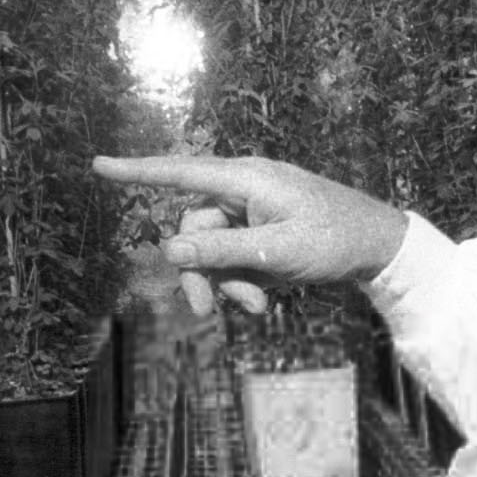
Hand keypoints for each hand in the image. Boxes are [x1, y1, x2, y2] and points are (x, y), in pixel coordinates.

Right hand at [91, 154, 406, 315]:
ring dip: (227, 282)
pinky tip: (266, 299)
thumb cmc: (333, 239)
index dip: (136, 171)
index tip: (97, 165)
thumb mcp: (276, 252)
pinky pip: (233, 256)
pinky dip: (242, 279)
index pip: (180, 171)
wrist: (379, 246)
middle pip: (193, 230)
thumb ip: (221, 252)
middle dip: (200, 272)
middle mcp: (243, 188)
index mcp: (245, 178)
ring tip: (257, 308)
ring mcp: (252, 210)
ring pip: (212, 250)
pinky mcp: (261, 231)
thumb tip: (169, 251)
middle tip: (209, 311)